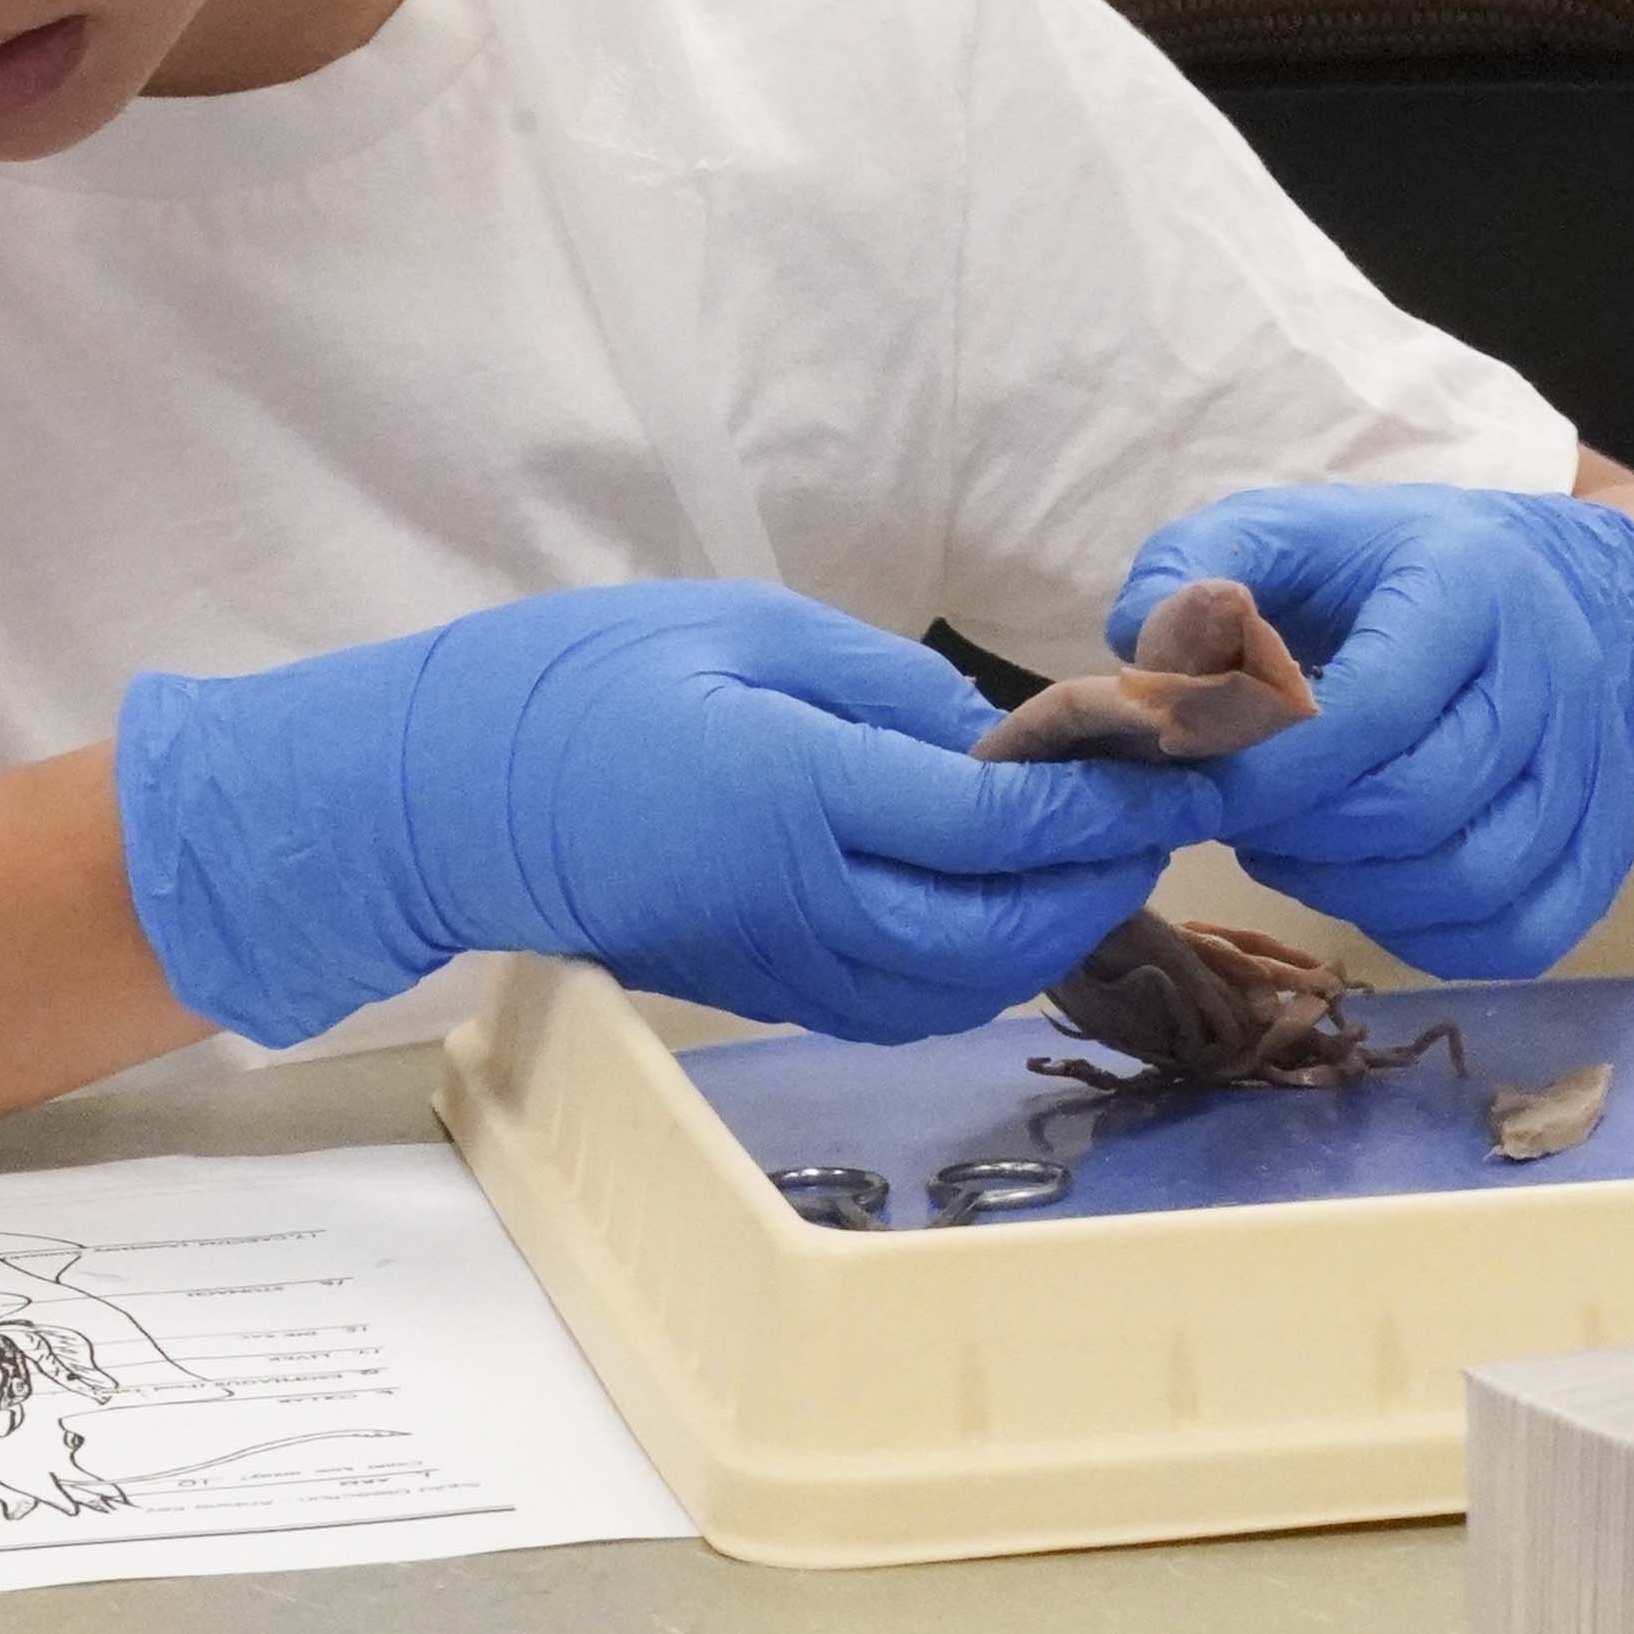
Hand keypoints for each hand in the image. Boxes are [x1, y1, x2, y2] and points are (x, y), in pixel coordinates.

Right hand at [115, 582, 1186, 1046]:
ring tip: (1103, 858)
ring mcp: (781, 964)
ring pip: (964, 987)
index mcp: (792, 792)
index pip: (990, 818)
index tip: (1183, 760)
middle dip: (1101, 881)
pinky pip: (908, 1003)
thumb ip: (881, 685)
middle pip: (1000, 931)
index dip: (1102, 799)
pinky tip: (1009, 909)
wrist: (451, 798)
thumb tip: (997, 734)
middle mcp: (798, 900)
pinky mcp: (767, 993)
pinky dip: (983, 966)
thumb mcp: (741, 631)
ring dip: (1052, 933)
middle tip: (1164, 815)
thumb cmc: (578, 683)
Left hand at [1109, 485, 1633, 981]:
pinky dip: (1425, 934)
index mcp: (1467, 586)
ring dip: (1351, 890)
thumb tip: (1142, 655)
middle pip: (1422, 805)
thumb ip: (1195, 572)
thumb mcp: (1288, 532)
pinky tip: (1366, 883)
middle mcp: (1551, 680)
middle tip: (1237, 815)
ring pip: (1471, 882)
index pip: (1373, 709)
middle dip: (1299, 833)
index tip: (1193, 784)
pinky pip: (1517, 936)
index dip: (1270, 768)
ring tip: (1288, 846)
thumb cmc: (1395, 568)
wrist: (1559, 591)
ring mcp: (1591, 773)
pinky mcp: (1605, 849)